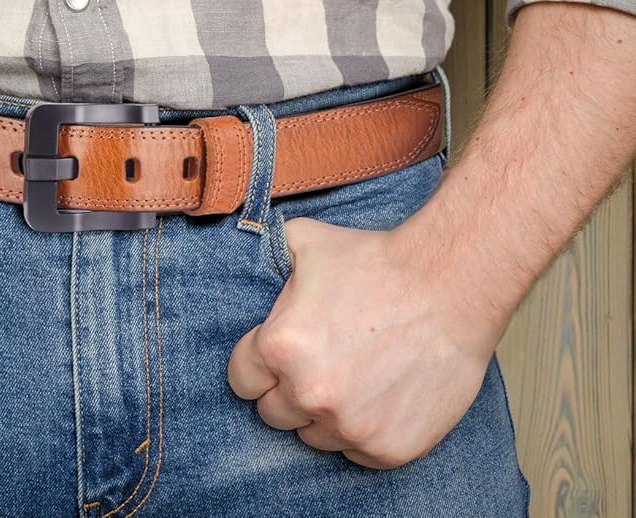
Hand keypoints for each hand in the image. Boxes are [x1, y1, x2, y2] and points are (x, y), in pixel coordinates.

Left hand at [227, 216, 512, 468]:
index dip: (258, 367)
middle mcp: (309, 393)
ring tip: (356, 376)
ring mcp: (350, 425)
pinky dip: (365, 430)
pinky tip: (381, 395)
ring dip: (326, 414)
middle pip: (273, 413)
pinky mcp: (388, 448)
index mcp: (280, 347)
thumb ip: (267, 260)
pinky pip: (357, 452)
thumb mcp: (305, 241)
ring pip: (314, 437)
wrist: (452, 285)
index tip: (280, 357)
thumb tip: (250, 262)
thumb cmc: (379, 262)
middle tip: (322, 363)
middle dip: (289, 391)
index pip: (242, 381)